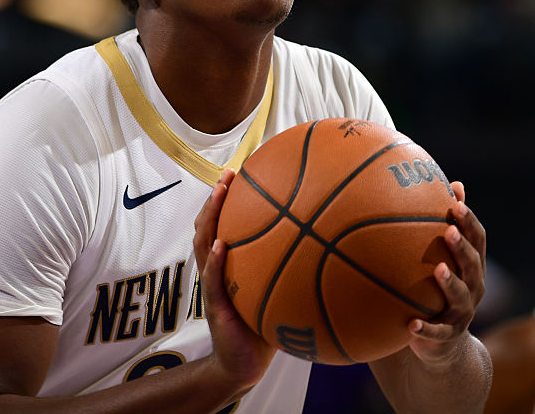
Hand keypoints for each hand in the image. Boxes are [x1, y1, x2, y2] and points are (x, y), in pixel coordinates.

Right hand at [193, 169, 277, 390]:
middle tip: (228, 173)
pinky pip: (213, 280)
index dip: (226, 198)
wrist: (244, 364)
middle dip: (216, 198)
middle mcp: (217, 269)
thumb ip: (291, 269)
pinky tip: (221, 246)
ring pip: (204, 244)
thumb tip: (330, 244)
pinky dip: (214, 261)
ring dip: (211, 217)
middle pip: (208, 225)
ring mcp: (213, 286)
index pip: (223, 223)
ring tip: (220, 194)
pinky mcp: (215, 307)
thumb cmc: (264, 327)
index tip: (239, 171)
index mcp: (230, 264)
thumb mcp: (279, 292)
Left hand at [406, 180, 485, 365]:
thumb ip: (447, 228)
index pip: (477, 240)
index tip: (456, 204)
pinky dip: (426, 329)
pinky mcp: (447, 336)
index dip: (469, 222)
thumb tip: (452, 184)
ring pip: (461, 296)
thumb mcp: (444, 260)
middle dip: (463, 247)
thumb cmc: (439, 290)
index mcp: (472, 266)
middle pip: (473, 264)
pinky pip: (437, 332)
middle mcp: (473, 287)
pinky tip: (411, 324)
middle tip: (449, 230)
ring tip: (439, 269)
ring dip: (451, 282)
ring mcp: (462, 313)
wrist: (442, 343)